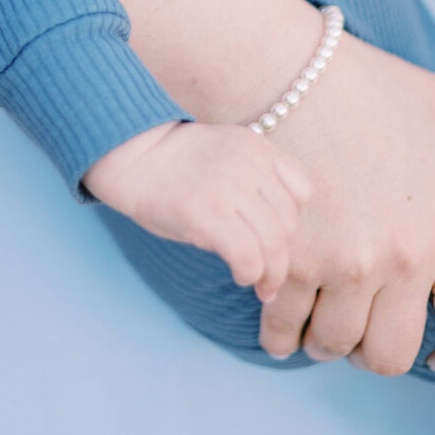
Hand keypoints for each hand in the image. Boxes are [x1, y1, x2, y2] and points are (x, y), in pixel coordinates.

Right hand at [85, 120, 311, 299]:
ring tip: (261, 286)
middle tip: (271, 276)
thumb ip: (256, 180)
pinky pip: (248, 256)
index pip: (302, 189)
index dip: (292, 218)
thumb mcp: (227, 154)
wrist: (132, 155)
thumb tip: (279, 233)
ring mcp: (229, 187)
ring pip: (274, 243)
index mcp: (256, 147)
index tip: (276, 236)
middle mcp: (249, 164)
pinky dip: (250, 274)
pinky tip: (240, 277)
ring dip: (271, 274)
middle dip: (284, 255)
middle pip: (289, 221)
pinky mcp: (207, 214)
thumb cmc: (176, 163)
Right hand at [257, 34, 434, 375]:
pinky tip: (278, 317)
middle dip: (374, 348)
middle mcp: (403, 256)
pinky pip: (281, 328)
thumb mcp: (434, 99)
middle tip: (360, 325)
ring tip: (316, 317)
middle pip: (393, 356)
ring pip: (335, 346)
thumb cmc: (361, 83)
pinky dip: (278, 330)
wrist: (283, 68)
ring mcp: (343, 263)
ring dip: (325, 338)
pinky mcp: (288, 261)